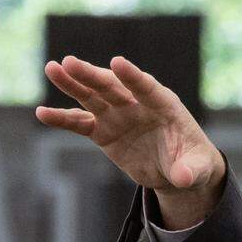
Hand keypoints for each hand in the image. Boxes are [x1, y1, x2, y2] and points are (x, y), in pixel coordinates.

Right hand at [35, 55, 224, 228]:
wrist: (179, 169)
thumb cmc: (193, 161)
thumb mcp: (198, 169)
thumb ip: (189, 170)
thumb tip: (183, 178)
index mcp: (165, 106)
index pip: (148, 88)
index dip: (133, 77)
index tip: (117, 62)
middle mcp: (138, 105)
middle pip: (113, 86)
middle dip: (93, 75)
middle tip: (69, 62)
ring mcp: (119, 116)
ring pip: (92, 97)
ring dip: (72, 84)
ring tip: (52, 69)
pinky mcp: (104, 131)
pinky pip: (80, 123)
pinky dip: (62, 119)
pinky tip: (43, 113)